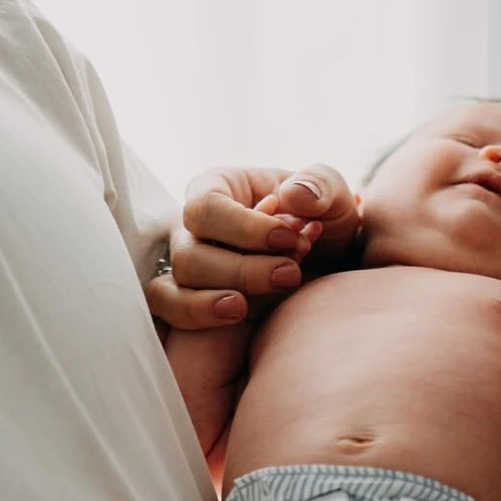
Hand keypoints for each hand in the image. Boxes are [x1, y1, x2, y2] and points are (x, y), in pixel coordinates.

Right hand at [147, 164, 358, 329]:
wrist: (329, 258)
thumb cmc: (321, 217)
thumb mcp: (331, 193)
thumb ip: (320, 184)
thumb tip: (292, 196)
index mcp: (216, 188)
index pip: (206, 207)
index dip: (245, 228)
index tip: (290, 239)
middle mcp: (193, 226)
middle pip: (189, 253)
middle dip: (243, 270)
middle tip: (291, 273)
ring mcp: (189, 265)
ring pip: (178, 285)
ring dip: (220, 297)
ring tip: (263, 299)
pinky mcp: (192, 299)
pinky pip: (169, 310)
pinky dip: (196, 315)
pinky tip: (236, 314)